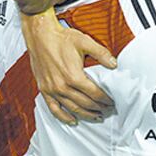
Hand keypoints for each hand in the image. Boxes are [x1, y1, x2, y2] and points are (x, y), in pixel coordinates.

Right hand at [20, 10, 116, 124]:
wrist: (40, 36)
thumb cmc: (61, 38)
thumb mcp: (85, 42)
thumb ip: (101, 54)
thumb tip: (114, 64)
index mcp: (74, 76)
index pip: (94, 94)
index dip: (105, 100)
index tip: (111, 102)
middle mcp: (62, 86)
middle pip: (85, 103)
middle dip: (98, 108)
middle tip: (107, 110)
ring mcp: (52, 90)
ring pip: (72, 108)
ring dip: (86, 115)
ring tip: (96, 116)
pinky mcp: (44, 90)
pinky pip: (54, 108)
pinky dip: (64, 117)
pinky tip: (73, 120)